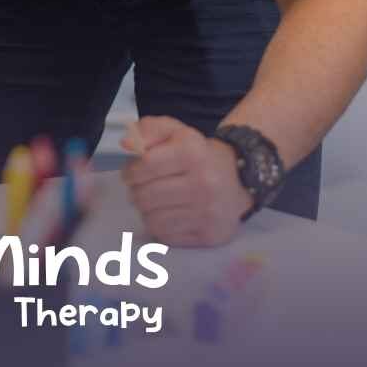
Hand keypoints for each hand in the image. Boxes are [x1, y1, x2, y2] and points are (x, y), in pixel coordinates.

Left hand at [120, 116, 251, 246]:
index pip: (145, 166)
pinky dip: (162, 227)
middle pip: (145, 196)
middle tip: (143, 189)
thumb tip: (127, 143)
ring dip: (147, 211)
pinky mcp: (210, 235)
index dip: (130, 171)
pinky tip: (170, 215)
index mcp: (193, 152)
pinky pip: (167, 237)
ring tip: (156, 202)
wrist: (240, 180)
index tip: (131, 174)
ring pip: (152, 220)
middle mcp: (204, 182)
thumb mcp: (176, 132)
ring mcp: (209, 212)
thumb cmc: (199, 156)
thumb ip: (148, 130)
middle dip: (137, 192)